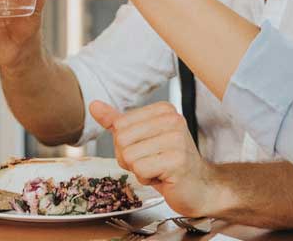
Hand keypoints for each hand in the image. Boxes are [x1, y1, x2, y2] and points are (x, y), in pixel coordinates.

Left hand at [92, 100, 218, 215]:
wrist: (199, 188)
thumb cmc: (169, 163)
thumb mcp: (141, 138)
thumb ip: (117, 122)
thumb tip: (93, 105)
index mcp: (163, 110)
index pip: (119, 125)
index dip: (126, 145)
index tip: (148, 150)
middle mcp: (172, 120)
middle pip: (122, 140)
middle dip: (130, 159)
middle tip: (153, 163)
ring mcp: (177, 140)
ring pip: (129, 156)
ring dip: (139, 171)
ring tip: (159, 170)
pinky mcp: (177, 161)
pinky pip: (140, 170)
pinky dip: (147, 180)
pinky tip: (164, 178)